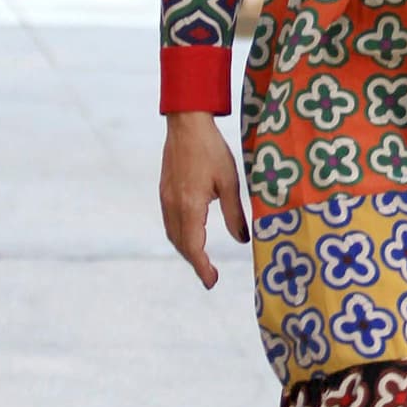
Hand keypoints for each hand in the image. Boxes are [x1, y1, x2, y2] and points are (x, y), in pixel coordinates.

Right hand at [159, 112, 248, 288]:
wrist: (187, 125)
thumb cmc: (212, 150)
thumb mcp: (230, 183)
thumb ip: (234, 214)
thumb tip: (241, 240)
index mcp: (190, 206)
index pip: (193, 247)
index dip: (202, 267)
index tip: (212, 281)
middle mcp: (173, 206)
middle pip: (181, 245)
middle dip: (195, 263)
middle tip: (210, 276)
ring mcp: (166, 199)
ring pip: (173, 235)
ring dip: (186, 250)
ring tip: (202, 260)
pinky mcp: (164, 191)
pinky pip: (170, 222)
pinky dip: (180, 236)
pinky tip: (191, 236)